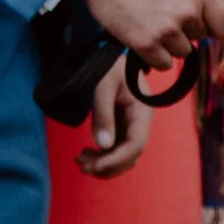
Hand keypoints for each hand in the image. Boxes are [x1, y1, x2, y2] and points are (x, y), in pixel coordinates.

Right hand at [76, 0, 223, 67]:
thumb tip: (210, 10)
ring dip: (169, 43)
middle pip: (200, 37)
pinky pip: (163, 64)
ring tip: (150, 23)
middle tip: (163, 15)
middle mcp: (189, 10)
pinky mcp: (146, 42)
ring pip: (183, 52)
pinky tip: (144, 38)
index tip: (204, 27)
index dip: (214, 28)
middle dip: (185, 30)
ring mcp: (167, 27)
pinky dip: (155, 56)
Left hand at [78, 59, 152, 177]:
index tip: (95, 166)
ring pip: (123, 156)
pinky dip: (102, 156)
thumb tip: (103, 146)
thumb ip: (103, 114)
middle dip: (108, 166)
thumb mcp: (103, 86)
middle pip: (131, 156)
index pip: (136, 145)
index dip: (117, 160)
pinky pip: (116, 149)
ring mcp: (131, 127)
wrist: (109, 57)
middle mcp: (140, 123)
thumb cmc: (107, 66)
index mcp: (142, 112)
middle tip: (82, 166)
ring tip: (80, 161)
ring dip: (103, 163)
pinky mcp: (121, 128)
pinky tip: (85, 154)